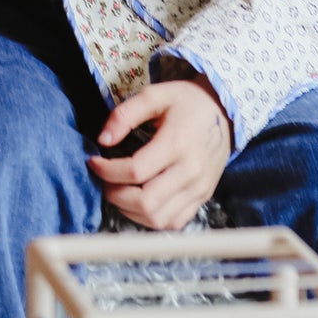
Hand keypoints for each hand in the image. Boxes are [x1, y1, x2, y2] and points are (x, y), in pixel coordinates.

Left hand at [87, 77, 232, 229]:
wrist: (224, 113)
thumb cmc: (186, 102)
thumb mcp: (154, 95)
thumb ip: (125, 114)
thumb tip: (103, 140)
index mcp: (178, 143)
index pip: (135, 171)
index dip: (107, 171)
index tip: (94, 162)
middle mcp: (191, 171)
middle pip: (146, 202)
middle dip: (115, 194)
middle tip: (104, 180)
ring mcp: (199, 189)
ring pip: (158, 218)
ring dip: (130, 209)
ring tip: (118, 190)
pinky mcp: (203, 198)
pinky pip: (173, 222)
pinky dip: (150, 218)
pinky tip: (138, 201)